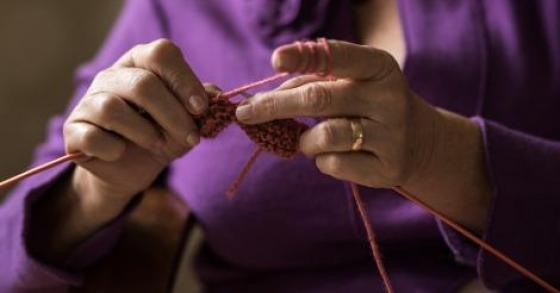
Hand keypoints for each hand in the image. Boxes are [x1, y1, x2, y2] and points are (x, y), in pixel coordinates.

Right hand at [65, 39, 206, 207]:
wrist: (130, 169)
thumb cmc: (160, 135)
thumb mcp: (187, 120)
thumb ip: (201, 103)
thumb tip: (218, 94)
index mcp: (141, 63)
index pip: (161, 54)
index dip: (184, 80)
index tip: (201, 108)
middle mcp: (111, 76)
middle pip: (142, 84)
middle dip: (173, 115)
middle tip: (191, 138)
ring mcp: (88, 101)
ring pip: (112, 108)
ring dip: (145, 132)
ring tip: (158, 144)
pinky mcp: (73, 130)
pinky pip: (92, 137)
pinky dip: (113, 149)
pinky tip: (121, 153)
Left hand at [237, 40, 437, 187]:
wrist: (417, 140)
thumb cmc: (366, 104)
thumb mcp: (348, 83)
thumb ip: (311, 83)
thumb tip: (264, 101)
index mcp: (379, 67)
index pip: (337, 57)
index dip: (303, 57)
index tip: (275, 60)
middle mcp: (389, 98)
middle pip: (319, 99)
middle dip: (276, 106)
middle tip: (246, 113)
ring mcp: (391, 135)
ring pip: (324, 137)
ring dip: (305, 141)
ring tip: (309, 140)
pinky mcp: (387, 168)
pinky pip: (334, 165)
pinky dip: (322, 160)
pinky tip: (336, 155)